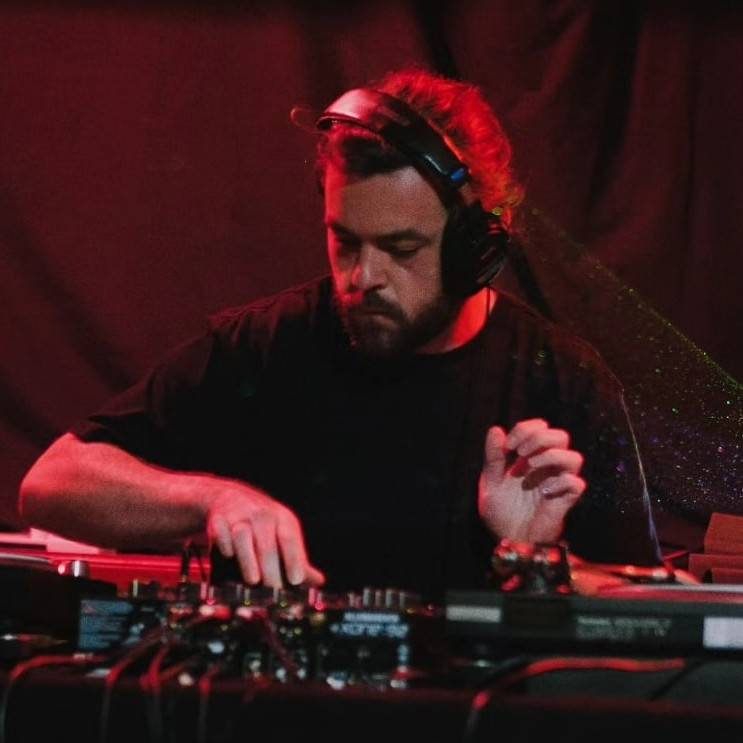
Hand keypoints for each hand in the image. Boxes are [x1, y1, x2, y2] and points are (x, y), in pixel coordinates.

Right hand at [205, 481, 324, 587]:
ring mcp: (239, 517)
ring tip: (253, 580)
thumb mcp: (283, 533)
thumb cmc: (263, 523)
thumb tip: (319, 581)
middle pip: (267, 543)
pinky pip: (221, 534)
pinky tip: (228, 558)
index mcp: (282, 519)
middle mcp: (262, 515)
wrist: (230, 498)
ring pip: (243, 537)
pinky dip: (224, 546)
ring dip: (248, 559)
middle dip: (270, 568)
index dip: (293, 559)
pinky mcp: (218, 521)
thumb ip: (298, 559)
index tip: (296, 580)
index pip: (290, 539)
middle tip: (274, 590)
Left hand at [478, 418, 585, 542]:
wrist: (508, 541)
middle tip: (521, 453)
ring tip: (531, 468)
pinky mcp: (565, 501)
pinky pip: (577, 484)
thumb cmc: (501, 512)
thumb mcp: (490, 482)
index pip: (541, 427)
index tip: (510, 445)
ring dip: (552, 456)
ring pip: (575, 458)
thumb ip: (493, 457)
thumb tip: (496, 429)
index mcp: (531, 457)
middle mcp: (548, 467)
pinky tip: (543, 492)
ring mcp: (558, 483)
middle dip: (541, 438)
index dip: (527, 429)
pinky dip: (562, 483)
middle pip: (561, 436)